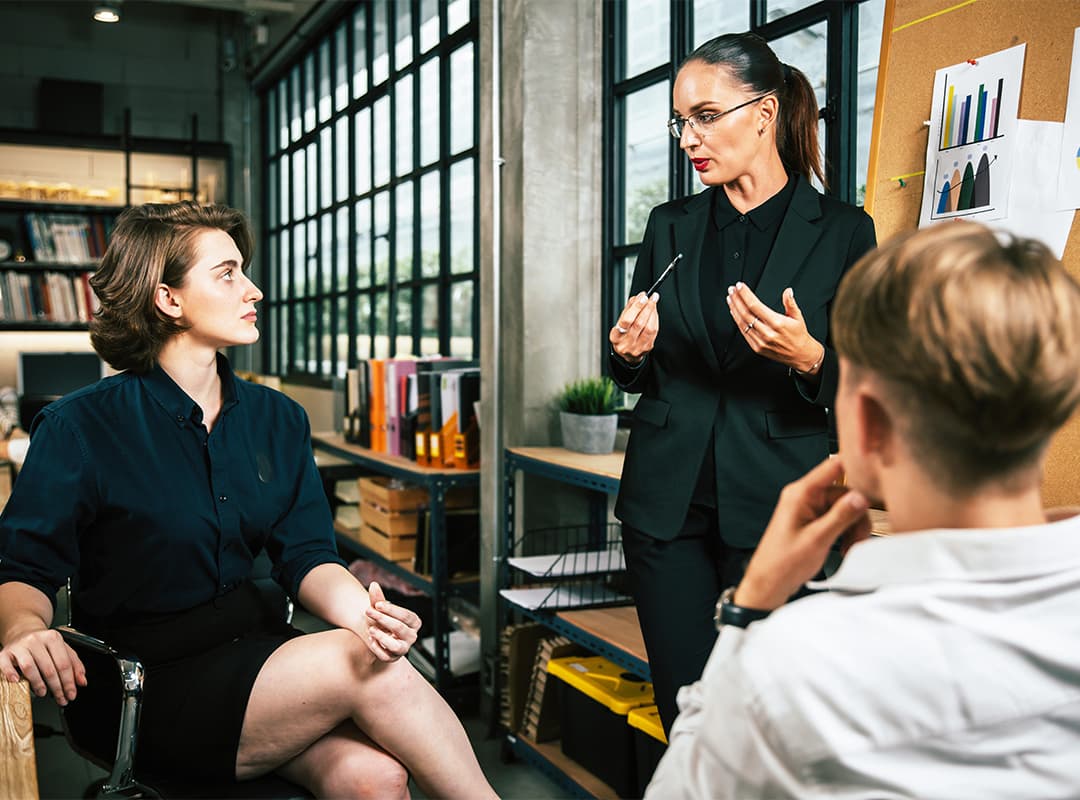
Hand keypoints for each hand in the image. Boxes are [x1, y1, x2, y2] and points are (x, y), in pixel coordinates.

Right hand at [0, 628, 86, 705]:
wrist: (22, 631)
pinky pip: (6, 664)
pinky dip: (11, 674)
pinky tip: (17, 681)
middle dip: (56, 687)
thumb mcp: (62, 649)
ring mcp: (20, 646)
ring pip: (30, 667)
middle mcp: (36, 640)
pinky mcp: (5, 653)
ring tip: (43, 692)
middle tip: (60, 698)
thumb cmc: (43, 644)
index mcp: (53, 638)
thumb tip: (82, 681)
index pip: (64, 663)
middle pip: (49, 668)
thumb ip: (74, 664)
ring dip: (38, 683)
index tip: (71, 694)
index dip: (69, 682)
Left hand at [362, 582, 420, 661]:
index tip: (377, 604)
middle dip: (383, 619)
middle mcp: (412, 636)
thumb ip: (377, 598)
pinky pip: (386, 656)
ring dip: (382, 637)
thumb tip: (374, 584)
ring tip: (371, 630)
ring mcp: (403, 648)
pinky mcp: (393, 658)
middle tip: (369, 611)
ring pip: (396, 646)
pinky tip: (371, 640)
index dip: (392, 610)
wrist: (373, 632)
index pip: (407, 616)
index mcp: (414, 622)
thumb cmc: (380, 618)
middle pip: (400, 628)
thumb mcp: (379, 607)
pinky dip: (377, 648)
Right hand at [610, 292, 659, 364]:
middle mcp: (626, 343)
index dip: (636, 307)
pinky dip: (655, 320)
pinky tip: (654, 313)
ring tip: (653, 304)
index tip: (643, 297)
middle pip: (639, 324)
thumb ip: (629, 308)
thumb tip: (638, 297)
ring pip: (648, 328)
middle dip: (647, 308)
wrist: (627, 353)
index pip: (626, 320)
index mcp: (616, 336)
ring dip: (653, 313)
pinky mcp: (647, 348)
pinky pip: (654, 332)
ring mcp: (637, 347)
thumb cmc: (623, 335)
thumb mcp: (621, 322)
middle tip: (652, 297)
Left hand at [727, 283, 823, 372]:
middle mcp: (767, 333)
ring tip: (730, 298)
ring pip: (742, 323)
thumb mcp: (798, 317)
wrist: (800, 355)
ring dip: (734, 309)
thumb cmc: (799, 335)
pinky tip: (734, 312)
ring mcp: (760, 341)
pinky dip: (737, 321)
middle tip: (731, 289)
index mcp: (777, 323)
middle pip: (746, 313)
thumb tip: (788, 291)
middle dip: (737, 300)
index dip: (745, 295)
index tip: (740, 286)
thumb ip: (790, 303)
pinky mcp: (756, 347)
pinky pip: (744, 332)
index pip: (755, 306)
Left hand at [734, 457, 870, 610]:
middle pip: (845, 492)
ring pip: (845, 507)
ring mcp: (810, 508)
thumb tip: (861, 497)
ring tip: (849, 547)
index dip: (856, 466)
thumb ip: (841, 516)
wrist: (770, 583)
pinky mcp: (814, 520)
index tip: (876, 478)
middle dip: (856, 515)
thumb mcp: (817, 539)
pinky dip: (846, 532)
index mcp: (801, 493)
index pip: (833, 466)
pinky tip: (844, 546)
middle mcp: (805, 496)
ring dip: (853, 527)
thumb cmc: (783, 563)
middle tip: (858, 537)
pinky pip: (838, 518)